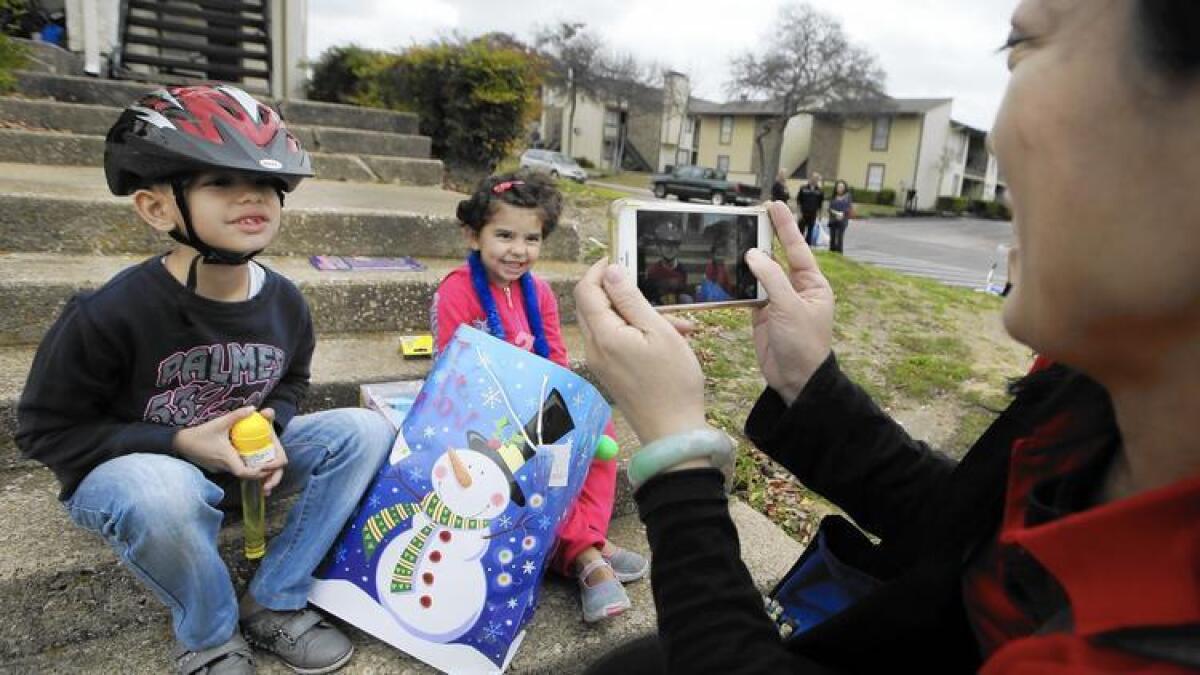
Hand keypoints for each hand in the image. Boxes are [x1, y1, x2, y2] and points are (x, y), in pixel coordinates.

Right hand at [171, 406, 287, 484]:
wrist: (179, 442)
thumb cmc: (199, 433)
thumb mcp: (219, 423)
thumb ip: (237, 416)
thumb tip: (253, 408)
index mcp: (226, 458)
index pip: (244, 473)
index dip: (257, 472)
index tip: (267, 466)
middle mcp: (223, 466)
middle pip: (243, 473)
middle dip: (256, 469)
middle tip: (268, 460)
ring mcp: (217, 468)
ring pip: (236, 470)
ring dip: (247, 466)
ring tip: (259, 456)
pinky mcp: (213, 466)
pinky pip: (229, 467)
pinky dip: (237, 462)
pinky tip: (242, 453)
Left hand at [257, 408, 288, 494]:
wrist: (248, 430)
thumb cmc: (255, 425)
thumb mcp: (257, 420)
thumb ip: (265, 415)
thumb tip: (267, 411)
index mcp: (275, 448)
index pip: (281, 459)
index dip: (275, 464)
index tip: (266, 467)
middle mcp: (273, 457)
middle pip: (278, 471)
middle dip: (274, 479)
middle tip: (266, 487)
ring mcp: (268, 463)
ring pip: (272, 476)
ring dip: (270, 484)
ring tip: (264, 491)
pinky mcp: (261, 467)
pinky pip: (264, 478)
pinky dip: (264, 484)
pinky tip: (261, 492)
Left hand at [574, 260, 707, 444]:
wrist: (673, 432)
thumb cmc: (672, 381)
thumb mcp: (658, 331)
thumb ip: (631, 299)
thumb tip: (611, 270)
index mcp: (603, 335)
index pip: (586, 290)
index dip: (599, 270)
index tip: (620, 258)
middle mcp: (594, 348)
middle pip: (592, 305)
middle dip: (620, 291)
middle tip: (649, 288)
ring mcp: (600, 362)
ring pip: (608, 323)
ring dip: (637, 314)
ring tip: (678, 322)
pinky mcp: (610, 372)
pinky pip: (616, 341)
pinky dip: (638, 334)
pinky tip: (672, 339)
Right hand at [743, 201, 835, 402]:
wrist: (795, 379)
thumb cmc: (803, 344)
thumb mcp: (790, 307)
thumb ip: (771, 278)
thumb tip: (752, 254)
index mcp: (813, 284)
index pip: (797, 248)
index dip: (785, 226)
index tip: (774, 205)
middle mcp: (796, 289)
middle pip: (777, 258)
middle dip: (764, 239)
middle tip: (749, 217)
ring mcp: (778, 302)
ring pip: (760, 274)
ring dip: (747, 261)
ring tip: (733, 239)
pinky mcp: (762, 315)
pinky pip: (748, 292)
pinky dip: (738, 282)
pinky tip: (727, 269)